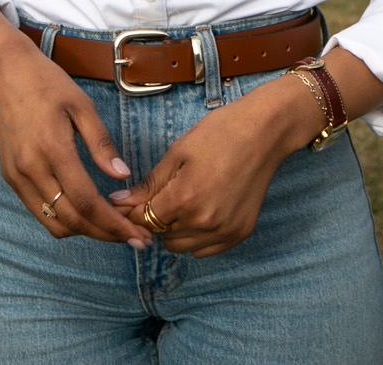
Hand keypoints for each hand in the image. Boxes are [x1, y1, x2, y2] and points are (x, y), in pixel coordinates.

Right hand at [0, 43, 155, 249]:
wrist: (6, 73)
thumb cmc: (48, 84)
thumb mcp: (82, 106)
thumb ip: (102, 144)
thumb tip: (122, 176)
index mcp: (52, 149)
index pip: (86, 201)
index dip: (114, 224)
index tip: (137, 234)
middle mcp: (31, 169)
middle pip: (72, 220)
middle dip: (105, 234)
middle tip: (134, 237)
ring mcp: (17, 176)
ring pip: (53, 223)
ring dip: (84, 231)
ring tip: (112, 227)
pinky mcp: (11, 178)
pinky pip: (39, 211)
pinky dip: (64, 219)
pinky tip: (85, 212)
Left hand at [106, 73, 315, 257]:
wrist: (264, 133)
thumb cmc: (219, 134)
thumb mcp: (177, 153)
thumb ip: (149, 184)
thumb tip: (119, 201)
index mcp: (184, 199)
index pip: (144, 220)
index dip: (134, 210)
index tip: (132, 200)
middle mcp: (204, 222)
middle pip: (161, 236)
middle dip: (155, 220)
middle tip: (163, 196)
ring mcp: (224, 231)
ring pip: (182, 246)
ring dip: (175, 230)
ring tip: (184, 202)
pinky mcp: (240, 233)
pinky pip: (205, 250)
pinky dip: (197, 238)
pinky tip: (201, 212)